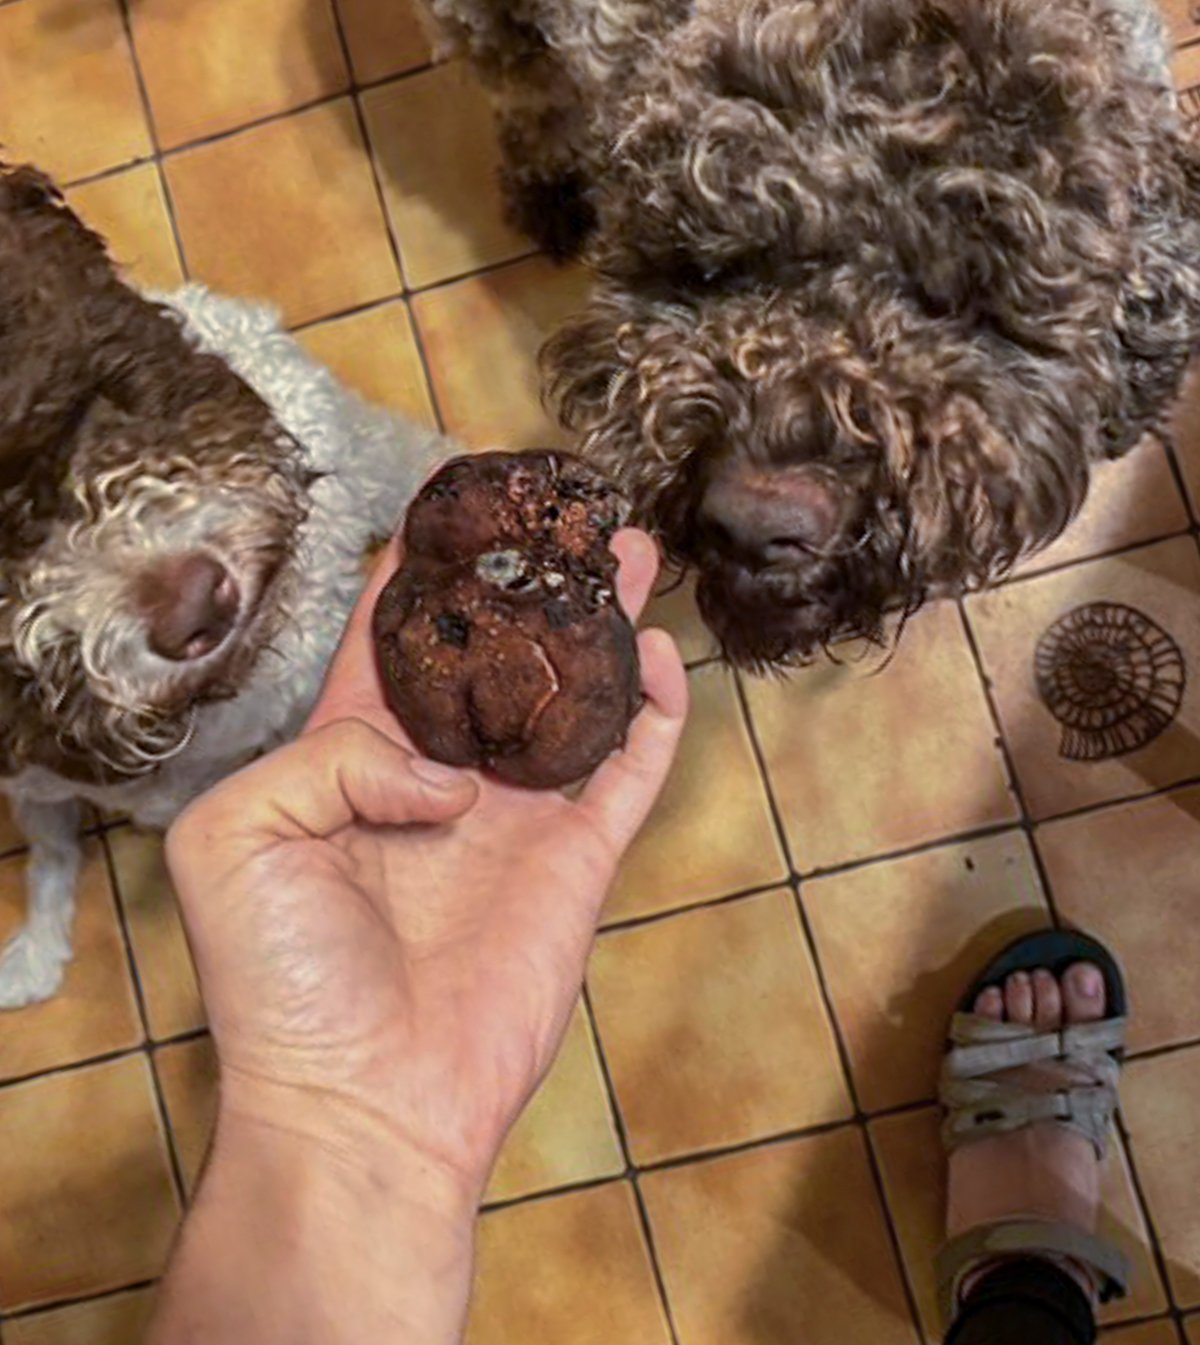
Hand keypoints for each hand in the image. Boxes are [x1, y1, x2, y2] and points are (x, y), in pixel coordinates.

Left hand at [166, 529, 687, 1205]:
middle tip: (572, 519)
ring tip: (634, 556)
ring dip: (606, 626)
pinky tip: (659, 659)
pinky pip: (628, 770)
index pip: (394, 638)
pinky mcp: (576, 859)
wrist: (361, 1103)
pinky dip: (653, 714)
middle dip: (535, 583)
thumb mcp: (238, 834)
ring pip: (574, 695)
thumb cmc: (281, 982)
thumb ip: (332, 755)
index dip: (422, 568)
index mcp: (351, 756)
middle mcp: (440, 773)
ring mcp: (514, 816)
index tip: (456, 499)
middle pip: (502, 651)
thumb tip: (444, 769)